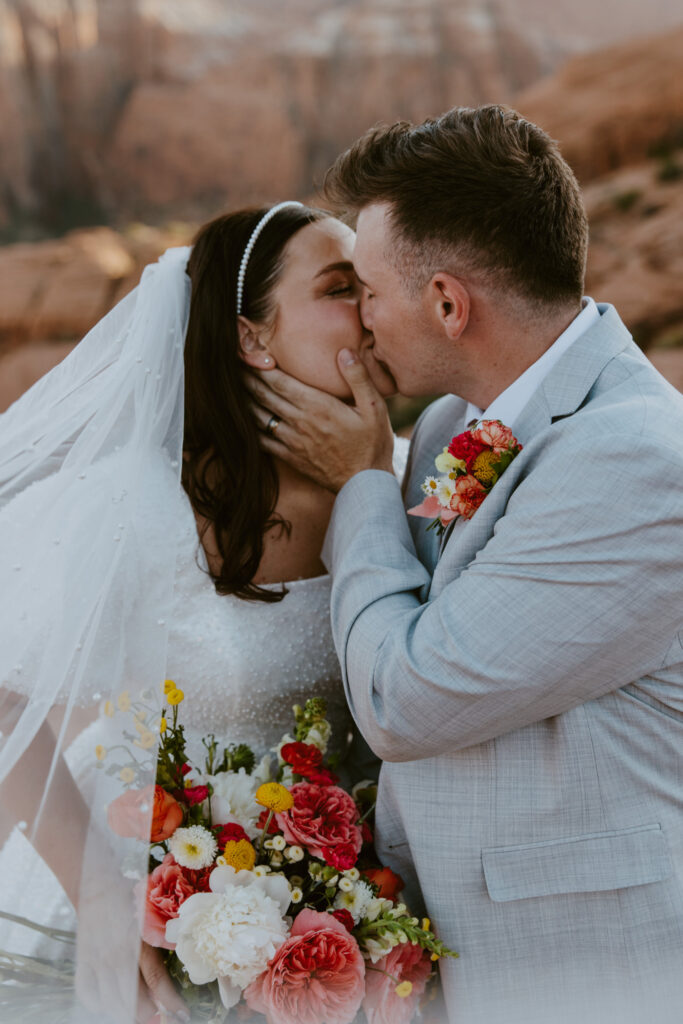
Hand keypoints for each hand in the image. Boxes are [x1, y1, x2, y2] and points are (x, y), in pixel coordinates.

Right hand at [75, 865, 188, 1023]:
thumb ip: (166, 937)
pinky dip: (101, 1004)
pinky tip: (113, 1001)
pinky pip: (89, 996)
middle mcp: (117, 954)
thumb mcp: (154, 914)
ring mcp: (96, 961)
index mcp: (140, 940)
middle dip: (150, 1016)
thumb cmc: (132, 897)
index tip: (183, 1015)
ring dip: (128, 1012)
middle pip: (134, 1002)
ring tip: (139, 1010)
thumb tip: (182, 962)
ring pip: (112, 1004)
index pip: (157, 981)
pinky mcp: (82, 962)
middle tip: (160, 1017)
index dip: (171, 1003)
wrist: (96, 884)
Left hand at [248, 349, 394, 491]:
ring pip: (259, 417)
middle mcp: (300, 422)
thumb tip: (344, 351)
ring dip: (245, 402)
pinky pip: (262, 441)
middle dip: (247, 379)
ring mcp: (292, 441)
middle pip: (264, 396)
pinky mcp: (290, 458)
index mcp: (318, 406)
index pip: (280, 382)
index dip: (260, 367)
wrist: (366, 484)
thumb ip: (358, 378)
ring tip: (234, 389)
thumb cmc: (372, 444)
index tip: (249, 355)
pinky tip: (244, 422)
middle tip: (234, 366)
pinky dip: (250, 429)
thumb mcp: (375, 408)